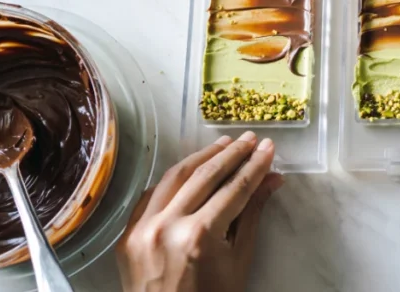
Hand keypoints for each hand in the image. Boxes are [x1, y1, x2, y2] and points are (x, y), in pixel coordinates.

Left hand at [116, 132, 282, 291]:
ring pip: (174, 177)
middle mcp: (167, 227)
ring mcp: (142, 229)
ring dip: (201, 157)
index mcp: (199, 237)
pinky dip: (173, 179)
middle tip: (249, 139)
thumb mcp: (239, 260)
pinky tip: (191, 169)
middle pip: (205, 176)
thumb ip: (253, 214)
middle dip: (232, 154)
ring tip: (224, 145)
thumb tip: (272, 179)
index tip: (268, 148)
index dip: (255, 166)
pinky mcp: (127, 234)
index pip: (234, 189)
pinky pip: (152, 195)